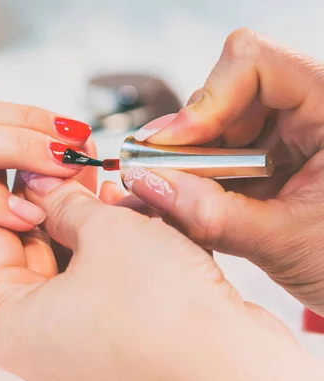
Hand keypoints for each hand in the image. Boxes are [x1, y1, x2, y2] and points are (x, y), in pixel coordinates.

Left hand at [0, 171, 323, 380]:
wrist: (240, 380)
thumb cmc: (168, 323)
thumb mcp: (107, 234)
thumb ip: (66, 204)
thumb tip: (44, 185)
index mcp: (10, 324)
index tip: (3, 153)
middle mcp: (38, 343)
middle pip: (29, 251)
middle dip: (49, 199)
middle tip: (61, 160)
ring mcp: (78, 348)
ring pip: (69, 266)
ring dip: (86, 221)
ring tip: (98, 176)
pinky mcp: (118, 345)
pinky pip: (102, 286)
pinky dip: (111, 250)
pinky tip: (129, 212)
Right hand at [112, 29, 323, 314]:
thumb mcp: (284, 243)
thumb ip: (211, 214)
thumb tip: (146, 184)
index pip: (256, 64)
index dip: (206, 100)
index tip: (169, 145)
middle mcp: (308, 108)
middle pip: (224, 92)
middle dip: (186, 138)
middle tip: (157, 177)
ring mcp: (286, 130)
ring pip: (212, 122)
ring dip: (186, 161)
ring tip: (175, 199)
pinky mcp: (268, 153)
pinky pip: (215, 149)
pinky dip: (194, 176)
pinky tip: (186, 200)